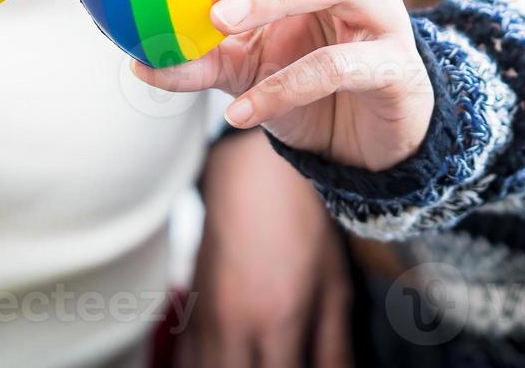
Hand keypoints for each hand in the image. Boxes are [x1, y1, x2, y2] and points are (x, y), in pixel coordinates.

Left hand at [133, 0, 433, 171]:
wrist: (362, 147)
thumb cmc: (306, 84)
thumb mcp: (243, 63)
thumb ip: (198, 53)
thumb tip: (136, 59)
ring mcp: (386, 16)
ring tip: (220, 16)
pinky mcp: (394, 70)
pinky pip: (337, 67)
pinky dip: (284, 86)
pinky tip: (239, 110)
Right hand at [179, 130, 351, 367]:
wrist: (253, 175)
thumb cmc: (301, 223)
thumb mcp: (335, 285)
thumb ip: (336, 348)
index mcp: (278, 321)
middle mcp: (235, 325)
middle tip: (280, 365)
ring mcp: (206, 316)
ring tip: (256, 363)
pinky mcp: (192, 307)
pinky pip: (188, 358)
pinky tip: (229, 361)